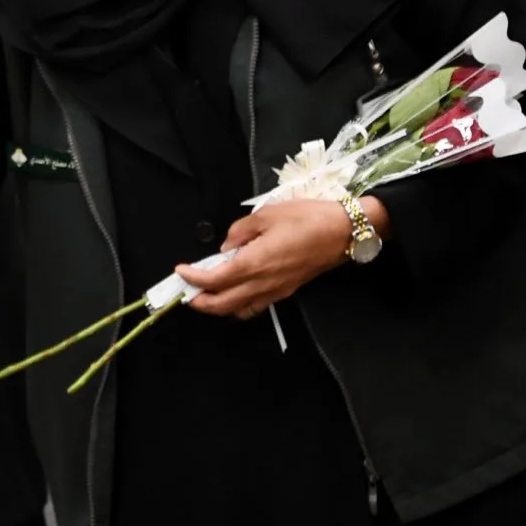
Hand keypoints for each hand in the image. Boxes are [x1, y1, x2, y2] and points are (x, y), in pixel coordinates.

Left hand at [178, 196, 383, 318]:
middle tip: (185, 292)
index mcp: (254, 263)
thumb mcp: (266, 215)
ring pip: (240, 310)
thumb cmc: (306, 219)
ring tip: (206, 293)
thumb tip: (227, 246)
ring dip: (219, 307)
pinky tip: (234, 291)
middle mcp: (263, 283)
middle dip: (200, 303)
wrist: (345, 232)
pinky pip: (257, 306)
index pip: (214, 280)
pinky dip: (239, 305)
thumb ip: (240, 231)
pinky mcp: (287, 290)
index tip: (180, 271)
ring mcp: (277, 290)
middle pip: (223, 305)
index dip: (193, 279)